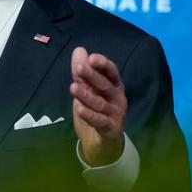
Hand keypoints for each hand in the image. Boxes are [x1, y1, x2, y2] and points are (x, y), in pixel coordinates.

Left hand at [69, 47, 126, 166]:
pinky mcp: (111, 129)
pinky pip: (100, 121)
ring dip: (87, 95)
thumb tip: (79, 50)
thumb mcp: (86, 90)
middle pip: (106, 85)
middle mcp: (118, 98)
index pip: (111, 72)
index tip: (91, 57)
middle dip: (93, 76)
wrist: (101, 142)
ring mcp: (116, 114)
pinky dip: (90, 115)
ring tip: (73, 88)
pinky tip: (79, 108)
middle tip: (80, 68)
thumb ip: (81, 72)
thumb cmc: (95, 111)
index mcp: (114, 86)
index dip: (103, 64)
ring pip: (100, 103)